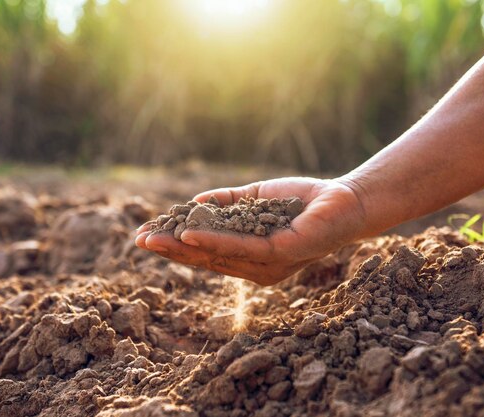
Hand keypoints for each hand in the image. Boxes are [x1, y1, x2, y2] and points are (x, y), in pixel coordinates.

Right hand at [135, 177, 365, 285]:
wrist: (344, 200)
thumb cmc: (302, 201)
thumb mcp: (255, 200)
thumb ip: (227, 204)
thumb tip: (194, 204)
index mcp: (248, 256)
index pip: (205, 252)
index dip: (174, 244)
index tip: (146, 234)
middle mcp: (255, 267)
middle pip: (205, 259)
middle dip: (171, 250)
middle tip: (139, 240)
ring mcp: (267, 264)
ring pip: (218, 257)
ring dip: (183, 248)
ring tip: (154, 238)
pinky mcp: (280, 253)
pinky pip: (242, 247)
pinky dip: (214, 241)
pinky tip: (190, 236)